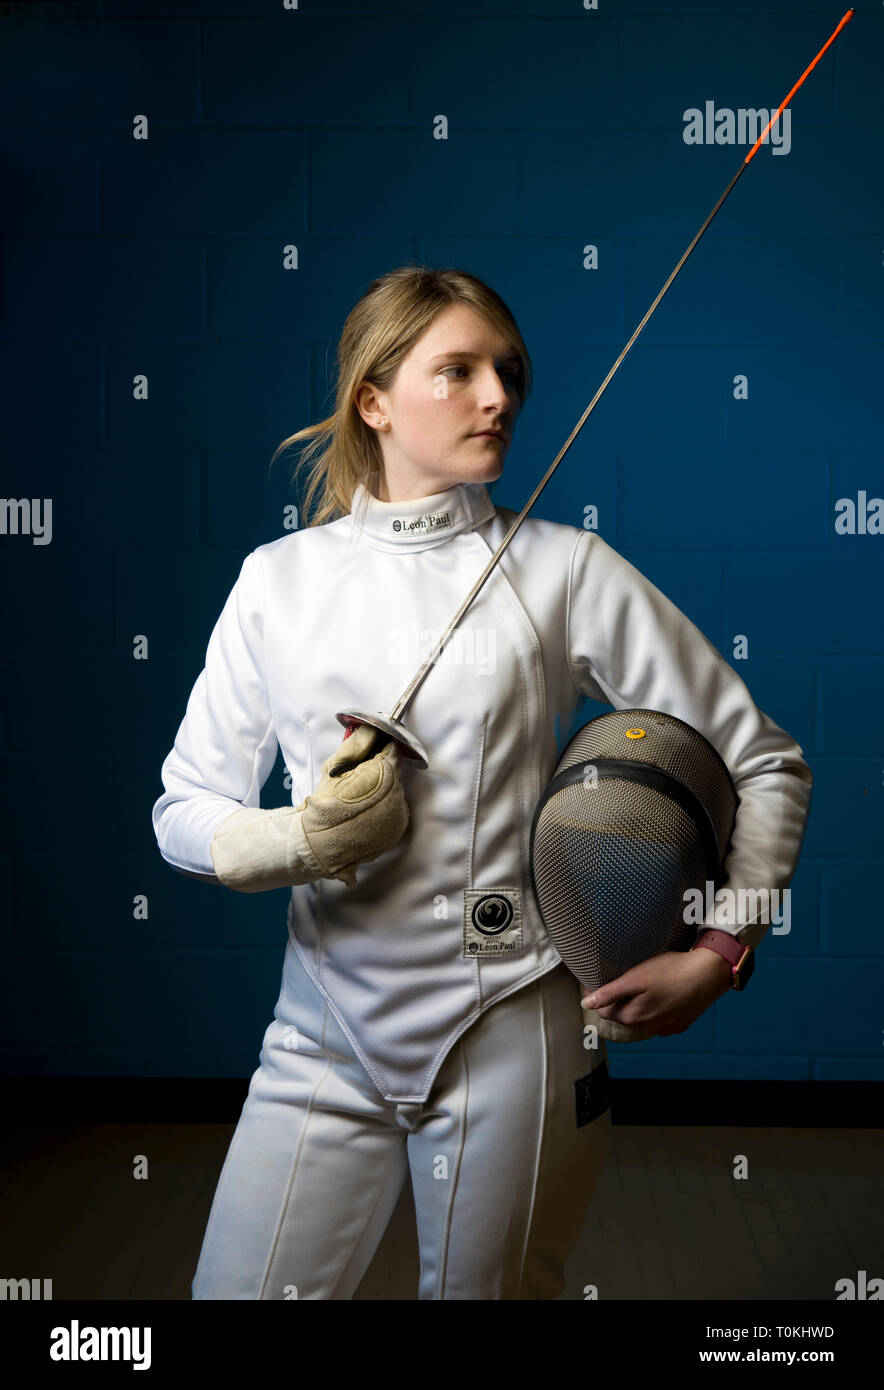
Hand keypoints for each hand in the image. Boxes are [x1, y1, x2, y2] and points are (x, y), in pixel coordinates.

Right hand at [296, 723, 409, 883]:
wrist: (320, 842)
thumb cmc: (325, 804)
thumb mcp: (336, 766)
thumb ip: (357, 743)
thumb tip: (371, 729)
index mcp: (384, 775)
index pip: (391, 750)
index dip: (380, 747)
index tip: (371, 750)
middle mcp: (397, 795)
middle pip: (395, 772)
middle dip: (380, 770)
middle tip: (358, 777)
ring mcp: (399, 815)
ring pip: (395, 792)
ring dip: (383, 790)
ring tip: (359, 798)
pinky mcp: (397, 830)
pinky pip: (394, 810)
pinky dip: (384, 808)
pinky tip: (365, 812)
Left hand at [581, 947, 733, 1036]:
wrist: (709, 974)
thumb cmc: (672, 971)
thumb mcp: (636, 978)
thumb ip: (610, 993)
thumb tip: (586, 1004)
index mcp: (633, 1017)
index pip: (604, 1011)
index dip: (596, 996)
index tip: (594, 983)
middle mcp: (648, 1028)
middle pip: (623, 1015)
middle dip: (616, 1002)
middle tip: (618, 981)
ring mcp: (665, 1028)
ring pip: (641, 1019)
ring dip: (636, 1006)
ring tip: (640, 986)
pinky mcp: (679, 1025)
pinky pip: (659, 1019)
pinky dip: (655, 1009)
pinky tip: (660, 995)